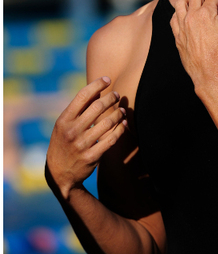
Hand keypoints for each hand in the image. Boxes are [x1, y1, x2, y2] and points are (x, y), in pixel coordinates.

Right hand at [45, 77, 126, 199]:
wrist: (59, 174)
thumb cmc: (64, 143)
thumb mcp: (63, 126)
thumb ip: (78, 110)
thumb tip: (97, 90)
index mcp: (63, 120)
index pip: (82, 96)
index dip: (96, 85)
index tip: (107, 79)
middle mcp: (71, 131)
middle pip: (98, 107)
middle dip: (111, 98)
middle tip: (117, 95)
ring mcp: (82, 144)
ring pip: (108, 122)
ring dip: (118, 113)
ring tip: (122, 109)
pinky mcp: (92, 156)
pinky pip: (112, 138)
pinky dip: (120, 128)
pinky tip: (124, 123)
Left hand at [170, 0, 217, 89]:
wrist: (210, 72)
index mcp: (206, 13)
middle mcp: (191, 16)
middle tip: (212, 9)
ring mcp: (182, 26)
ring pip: (180, 3)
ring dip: (190, 3)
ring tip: (197, 11)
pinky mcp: (177, 36)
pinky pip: (173, 18)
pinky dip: (180, 15)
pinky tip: (188, 21)